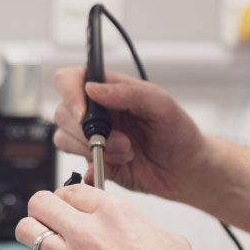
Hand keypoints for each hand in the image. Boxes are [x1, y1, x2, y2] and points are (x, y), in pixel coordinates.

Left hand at [15, 185, 220, 249]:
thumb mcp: (166, 236)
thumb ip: (140, 228)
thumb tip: (134, 232)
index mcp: (115, 213)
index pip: (71, 190)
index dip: (68, 200)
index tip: (68, 209)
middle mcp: (89, 233)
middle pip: (40, 204)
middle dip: (43, 212)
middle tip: (49, 223)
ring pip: (26, 233)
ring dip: (32, 241)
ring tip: (42, 249)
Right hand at [52, 67, 207, 200]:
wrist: (187, 169)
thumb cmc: (179, 132)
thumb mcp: (161, 105)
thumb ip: (128, 93)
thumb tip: (92, 88)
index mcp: (110, 90)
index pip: (70, 80)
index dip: (70, 94)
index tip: (83, 113)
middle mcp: (97, 112)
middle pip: (62, 113)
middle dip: (89, 131)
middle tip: (124, 139)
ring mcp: (93, 138)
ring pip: (65, 140)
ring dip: (97, 150)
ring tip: (128, 152)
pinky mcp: (95, 162)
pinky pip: (77, 166)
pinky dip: (95, 169)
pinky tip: (121, 166)